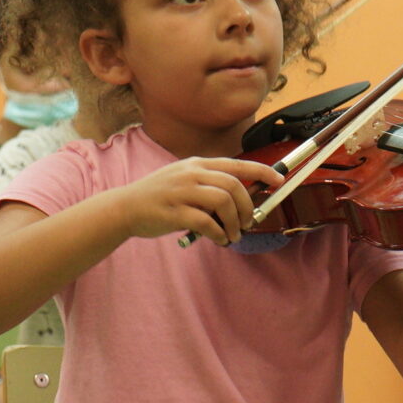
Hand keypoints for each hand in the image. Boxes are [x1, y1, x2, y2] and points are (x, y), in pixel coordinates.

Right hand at [119, 157, 279, 244]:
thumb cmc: (158, 197)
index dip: (261, 171)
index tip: (278, 180)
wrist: (125, 208)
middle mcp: (191, 174)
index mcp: (196, 164)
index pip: (236, 164)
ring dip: (235, 221)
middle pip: (233, 185)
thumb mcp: (183, 179)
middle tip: (248, 221)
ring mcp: (182, 192)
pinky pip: (206, 222)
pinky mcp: (174, 212)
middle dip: (246, 205)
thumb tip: (240, 199)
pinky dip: (219, 233)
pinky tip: (220, 239)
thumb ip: (208, 184)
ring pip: (222, 202)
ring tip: (234, 234)